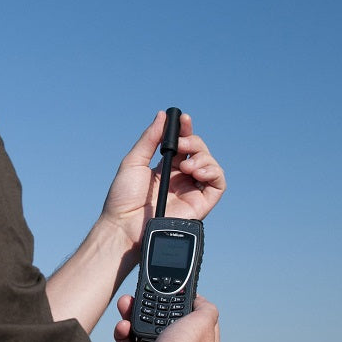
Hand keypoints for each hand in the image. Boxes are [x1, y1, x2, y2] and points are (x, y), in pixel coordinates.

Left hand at [101, 111, 225, 254]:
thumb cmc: (123, 197)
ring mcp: (191, 191)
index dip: (186, 131)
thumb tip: (162, 116)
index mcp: (165, 169)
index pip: (183, 145)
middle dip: (194, 142)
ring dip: (203, 157)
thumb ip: (149, 139)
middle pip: (199, 153)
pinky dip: (213, 172)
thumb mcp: (133, 162)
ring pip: (211, 166)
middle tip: (181, 144)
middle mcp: (180, 179)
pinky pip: (218, 185)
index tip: (183, 119)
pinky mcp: (200, 204)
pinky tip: (196, 171)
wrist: (123, 226)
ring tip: (186, 165)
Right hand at [113, 294, 219, 341]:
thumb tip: (200, 299)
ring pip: (144, 330)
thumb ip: (206, 308)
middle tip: (140, 294)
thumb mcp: (202, 323)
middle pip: (165, 321)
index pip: (195, 319)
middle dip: (151, 306)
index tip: (171, 290)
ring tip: (125, 304)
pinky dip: (123, 333)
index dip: (183, 303)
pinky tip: (123, 327)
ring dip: (132, 315)